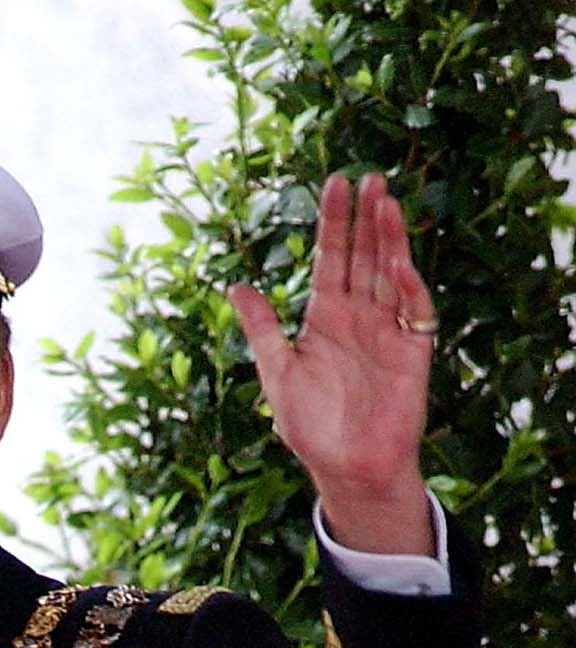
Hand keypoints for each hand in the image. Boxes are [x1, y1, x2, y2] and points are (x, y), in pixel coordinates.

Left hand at [229, 174, 436, 555]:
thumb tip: (235, 288)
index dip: (332, 222)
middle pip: (363, 255)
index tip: (335, 183)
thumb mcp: (277, 375)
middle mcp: (357, 316)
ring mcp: (386, 329)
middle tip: (369, 178)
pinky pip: (413, 310)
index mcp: (323, 318)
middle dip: (365, 218)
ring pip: (390, 272)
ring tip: (385, 201)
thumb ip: (261, 331)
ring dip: (389, 238)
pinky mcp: (412, 350)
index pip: (330, 258)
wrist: (349, 469)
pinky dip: (407, 286)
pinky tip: (398, 264)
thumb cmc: (311, 428)